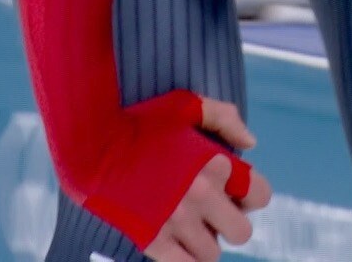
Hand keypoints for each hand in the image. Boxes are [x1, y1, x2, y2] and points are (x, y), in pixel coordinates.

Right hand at [145, 100, 272, 261]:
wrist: (90, 143)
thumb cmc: (138, 122)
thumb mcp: (185, 105)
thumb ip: (223, 118)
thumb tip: (250, 144)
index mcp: (215, 162)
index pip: (260, 195)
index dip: (250, 196)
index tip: (233, 193)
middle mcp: (201, 193)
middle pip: (241, 232)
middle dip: (230, 224)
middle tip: (211, 215)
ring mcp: (176, 218)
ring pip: (212, 253)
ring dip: (203, 242)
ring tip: (187, 226)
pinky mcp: (151, 238)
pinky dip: (186, 259)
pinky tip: (177, 246)